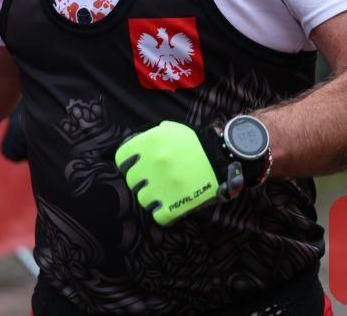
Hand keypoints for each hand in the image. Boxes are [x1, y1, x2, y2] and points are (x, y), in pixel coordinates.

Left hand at [115, 119, 267, 225]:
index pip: (122, 159)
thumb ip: (148, 137)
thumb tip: (129, 151)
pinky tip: (171, 204)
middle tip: (157, 179)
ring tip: (166, 192)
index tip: (136, 166)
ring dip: (153, 197)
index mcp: (149, 144)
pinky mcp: (173, 205)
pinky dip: (163, 212)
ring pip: (143, 199)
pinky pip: (158, 215)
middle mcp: (151, 165)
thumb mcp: (170, 130)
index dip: (128, 163)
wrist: (224, 157)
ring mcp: (161, 186)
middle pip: (132, 181)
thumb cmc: (196, 143)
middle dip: (143, 180)